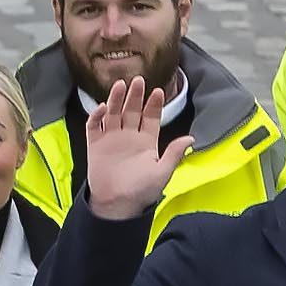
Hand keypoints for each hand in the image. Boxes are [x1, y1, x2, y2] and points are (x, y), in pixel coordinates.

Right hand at [80, 75, 190, 219]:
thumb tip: (191, 138)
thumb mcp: (162, 172)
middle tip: (138, 80)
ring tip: (120, 85)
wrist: (117, 205)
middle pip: (132, 110)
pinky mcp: (95, 145)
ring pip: (113, 113)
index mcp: (146, 142)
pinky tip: (102, 107)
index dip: (154, 104)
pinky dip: (97, 115)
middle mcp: (129, 137)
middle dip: (135, 96)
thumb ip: (174, 154)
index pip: (151, 117)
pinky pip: (94, 126)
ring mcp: (111, 139)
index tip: (158, 91)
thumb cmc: (141, 191)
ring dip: (116, 99)